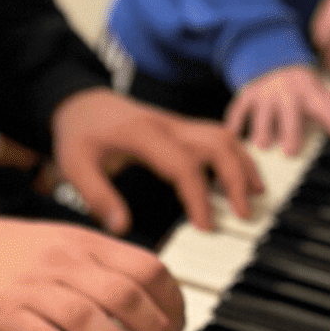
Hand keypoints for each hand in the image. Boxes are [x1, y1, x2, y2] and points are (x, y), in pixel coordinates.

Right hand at [0, 215, 185, 330]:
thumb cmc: (17, 252)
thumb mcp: (67, 242)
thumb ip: (105, 266)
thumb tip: (151, 300)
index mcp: (85, 244)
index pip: (145, 268)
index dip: (172, 300)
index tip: (179, 324)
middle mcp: (65, 263)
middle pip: (125, 295)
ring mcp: (36, 289)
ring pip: (89, 317)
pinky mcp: (9, 314)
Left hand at [51, 87, 262, 235]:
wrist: (81, 103)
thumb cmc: (79, 134)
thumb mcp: (74, 165)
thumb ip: (96, 196)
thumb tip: (120, 227)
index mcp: (143, 134)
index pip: (183, 165)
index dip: (199, 197)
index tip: (206, 226)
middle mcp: (167, 125)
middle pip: (216, 144)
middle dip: (236, 179)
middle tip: (243, 214)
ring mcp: (177, 124)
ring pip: (223, 136)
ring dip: (243, 164)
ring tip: (255, 195)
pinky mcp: (181, 128)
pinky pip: (217, 136)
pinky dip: (235, 154)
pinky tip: (242, 176)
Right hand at [225, 65, 329, 155]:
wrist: (272, 56)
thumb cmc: (299, 83)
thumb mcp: (319, 90)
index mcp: (311, 94)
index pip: (328, 111)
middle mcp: (288, 93)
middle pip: (291, 113)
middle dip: (291, 131)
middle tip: (290, 152)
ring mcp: (266, 94)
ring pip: (263, 113)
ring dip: (261, 129)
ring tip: (261, 146)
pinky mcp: (247, 95)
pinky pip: (239, 109)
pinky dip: (234, 122)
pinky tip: (233, 136)